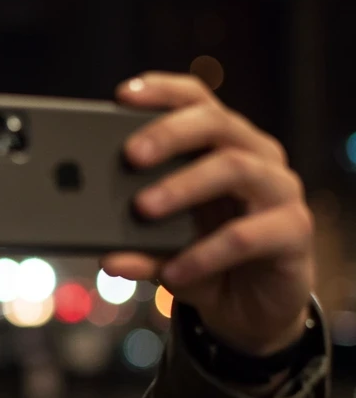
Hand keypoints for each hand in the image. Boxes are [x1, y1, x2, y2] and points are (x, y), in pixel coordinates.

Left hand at [101, 72, 314, 355]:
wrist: (250, 306)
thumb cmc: (202, 259)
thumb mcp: (159, 249)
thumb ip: (132, 242)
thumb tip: (104, 253)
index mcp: (219, 145)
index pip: (195, 101)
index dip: (162, 91)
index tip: (123, 96)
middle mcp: (254, 156)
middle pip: (215, 123)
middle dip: (169, 134)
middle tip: (129, 154)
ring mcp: (278, 190)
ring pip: (236, 167)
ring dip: (184, 186)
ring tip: (142, 209)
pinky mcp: (293, 231)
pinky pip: (246, 235)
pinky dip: (204, 253)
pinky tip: (173, 272)